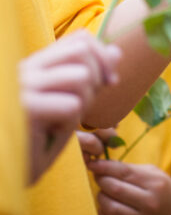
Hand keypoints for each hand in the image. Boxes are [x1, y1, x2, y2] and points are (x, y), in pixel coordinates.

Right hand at [19, 30, 120, 182]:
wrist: (6, 176)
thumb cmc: (37, 141)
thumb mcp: (67, 103)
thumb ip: (90, 77)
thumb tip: (116, 51)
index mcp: (34, 65)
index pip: (79, 39)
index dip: (102, 56)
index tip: (110, 82)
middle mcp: (25, 69)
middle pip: (82, 51)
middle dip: (97, 78)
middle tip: (84, 106)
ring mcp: (22, 87)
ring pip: (81, 77)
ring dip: (83, 104)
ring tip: (62, 122)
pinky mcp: (25, 108)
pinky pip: (72, 106)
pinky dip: (69, 125)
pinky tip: (49, 136)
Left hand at [88, 160, 170, 214]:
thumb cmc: (164, 189)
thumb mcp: (154, 174)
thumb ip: (132, 170)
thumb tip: (106, 167)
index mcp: (154, 182)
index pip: (124, 172)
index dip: (105, 167)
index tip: (93, 163)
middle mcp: (149, 201)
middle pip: (115, 189)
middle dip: (101, 181)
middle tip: (97, 176)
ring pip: (110, 207)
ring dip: (101, 198)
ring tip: (102, 192)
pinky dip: (104, 212)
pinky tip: (106, 206)